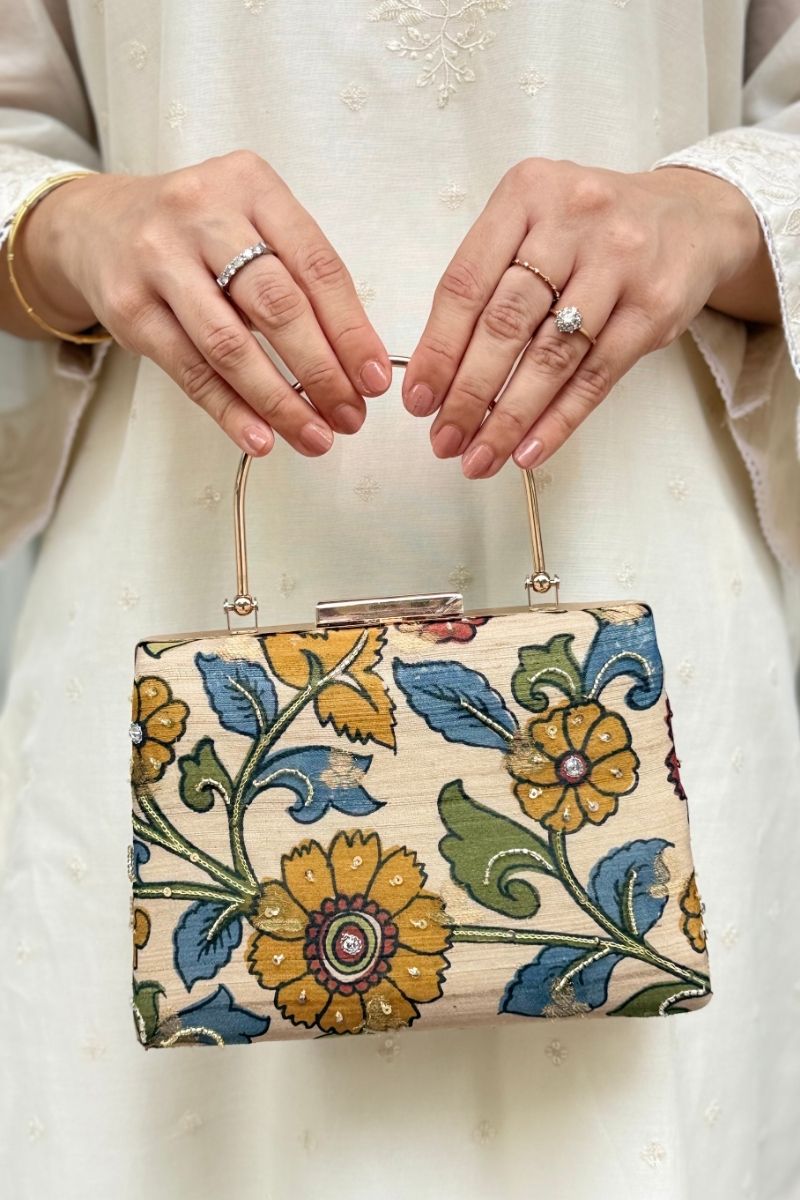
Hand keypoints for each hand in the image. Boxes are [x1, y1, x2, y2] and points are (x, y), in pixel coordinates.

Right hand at [7, 151, 391, 455]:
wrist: (97, 225)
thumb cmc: (195, 233)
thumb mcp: (251, 224)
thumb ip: (299, 278)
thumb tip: (354, 363)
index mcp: (251, 185)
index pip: (317, 266)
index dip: (352, 331)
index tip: (374, 379)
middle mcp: (203, 213)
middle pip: (277, 305)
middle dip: (322, 371)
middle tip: (350, 415)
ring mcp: (159, 258)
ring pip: (230, 344)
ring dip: (279, 401)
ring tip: (314, 436)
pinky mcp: (129, 306)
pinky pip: (189, 370)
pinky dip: (229, 410)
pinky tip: (260, 437)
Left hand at [401, 157, 773, 476]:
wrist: (691, 218)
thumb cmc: (592, 231)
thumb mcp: (535, 224)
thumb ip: (488, 280)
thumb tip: (437, 374)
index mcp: (526, 194)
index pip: (466, 283)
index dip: (436, 349)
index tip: (417, 400)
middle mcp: (573, 221)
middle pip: (505, 323)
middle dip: (467, 393)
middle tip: (443, 440)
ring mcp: (619, 263)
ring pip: (550, 356)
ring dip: (508, 418)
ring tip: (479, 457)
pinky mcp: (654, 308)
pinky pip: (596, 377)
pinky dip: (558, 421)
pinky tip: (528, 451)